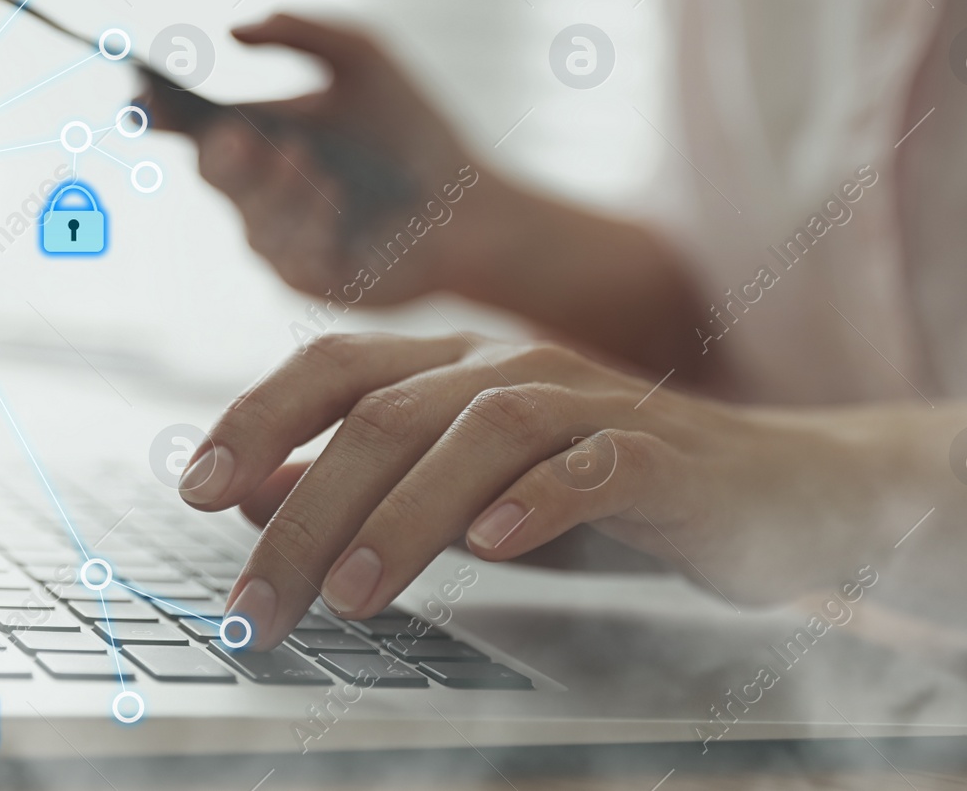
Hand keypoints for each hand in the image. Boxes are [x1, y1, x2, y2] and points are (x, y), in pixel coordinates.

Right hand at [177, 14, 490, 304]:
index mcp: (258, 137)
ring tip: (307, 160)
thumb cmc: (415, 131)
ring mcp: (282, 241)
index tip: (147, 92)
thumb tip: (234, 31)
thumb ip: (302, 31)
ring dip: (278, 189)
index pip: (192, 126)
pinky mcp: (313, 281)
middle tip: (240, 134)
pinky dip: (313, 225)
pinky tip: (337, 199)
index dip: (159, 111)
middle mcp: (259, 192)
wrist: (471, 203)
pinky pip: (293, 260)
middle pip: (214, 173)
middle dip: (222, 154)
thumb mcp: (365, 58)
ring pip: (253, 220)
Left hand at [181, 333, 871, 648]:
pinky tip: (496, 549)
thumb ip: (366, 478)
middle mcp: (514, 367)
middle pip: (387, 413)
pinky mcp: (665, 456)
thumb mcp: (467, 483)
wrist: (773, 489)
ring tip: (348, 593)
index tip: (193, 485)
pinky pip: (596, 465)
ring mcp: (592, 404)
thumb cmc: (604, 487)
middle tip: (255, 601)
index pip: (335, 364)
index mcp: (457, 366)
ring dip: (404, 515)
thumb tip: (248, 490)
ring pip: (479, 433)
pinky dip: (540, 502)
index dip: (258, 413)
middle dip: (304, 507)